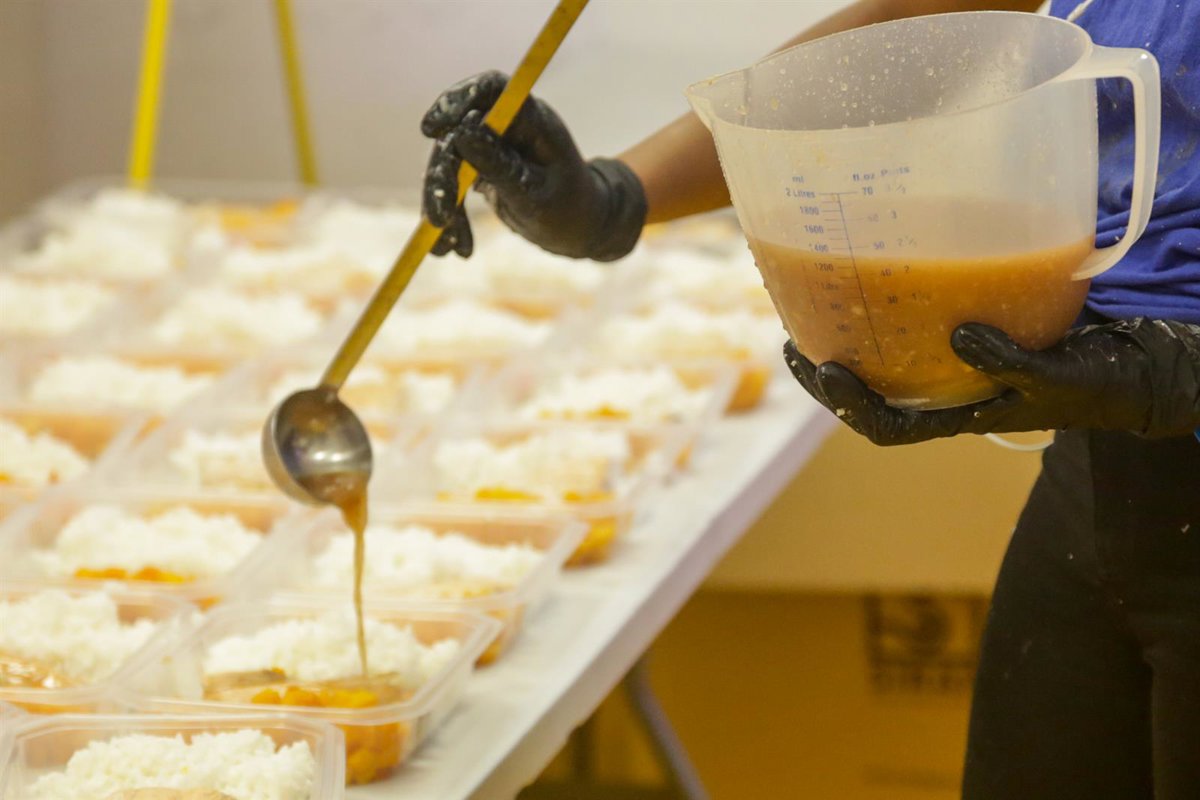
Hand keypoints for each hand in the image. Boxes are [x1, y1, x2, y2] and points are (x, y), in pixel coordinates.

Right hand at [420, 71, 646, 260]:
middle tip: (439, 219)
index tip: (432, 130)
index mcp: (532, 120)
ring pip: (449, 163)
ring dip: (442, 204)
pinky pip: (453, 186)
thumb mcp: (535, 195)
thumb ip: (501, 165)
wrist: (579, 229)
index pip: (489, 89)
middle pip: (458, 133)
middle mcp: (508, 126)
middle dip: (443, 177)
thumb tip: (461, 133)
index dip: (456, 100)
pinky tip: (454, 248)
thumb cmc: (569, 210)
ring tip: (449, 249)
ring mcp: (492, 146)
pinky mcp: (480, 168)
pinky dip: (451, 218)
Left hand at [784, 319, 1199, 445]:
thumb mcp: (1055, 378)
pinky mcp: (964, 340)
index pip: (889, 427)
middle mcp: (944, 396)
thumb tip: (959, 334)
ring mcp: (951, 371)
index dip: (851, 405)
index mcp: (958, 418)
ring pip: (884, 367)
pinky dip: (885, 318)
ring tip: (808, 316)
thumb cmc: (1094, 384)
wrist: (1128, 371)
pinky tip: (870, 286)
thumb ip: (1009, 362)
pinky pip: (912, 334)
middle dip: (828, 378)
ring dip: (846, 346)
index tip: (823, 369)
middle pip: (871, 399)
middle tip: (791, 344)